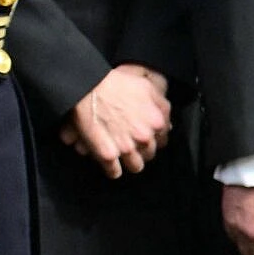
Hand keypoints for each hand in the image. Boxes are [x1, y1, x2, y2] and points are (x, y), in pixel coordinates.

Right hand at [59, 64, 171, 178]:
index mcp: (157, 122)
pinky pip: (114, 172)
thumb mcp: (146, 86)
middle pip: (150, 155)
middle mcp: (144, 137)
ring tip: (120, 155)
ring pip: (135, 166)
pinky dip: (112, 170)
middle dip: (141, 150)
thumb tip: (167, 123)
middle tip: (129, 143)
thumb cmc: (114, 83)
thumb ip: (161, 105)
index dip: (153, 138)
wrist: (86, 86)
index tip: (143, 136)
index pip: (163, 141)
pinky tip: (109, 165)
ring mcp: (126, 148)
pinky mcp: (107, 155)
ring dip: (129, 162)